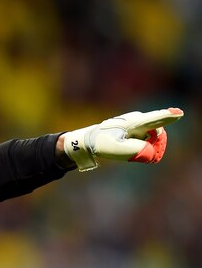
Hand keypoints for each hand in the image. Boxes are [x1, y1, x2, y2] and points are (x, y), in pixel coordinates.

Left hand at [62, 108, 183, 171]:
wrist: (88, 140)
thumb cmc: (101, 143)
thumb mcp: (115, 149)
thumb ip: (134, 150)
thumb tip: (150, 152)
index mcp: (133, 122)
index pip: (154, 119)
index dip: (168, 117)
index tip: (179, 113)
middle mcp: (138, 120)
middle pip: (157, 133)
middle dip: (155, 144)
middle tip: (140, 153)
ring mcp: (137, 124)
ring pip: (151, 138)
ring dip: (146, 146)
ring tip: (127, 148)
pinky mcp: (135, 129)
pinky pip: (146, 140)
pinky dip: (142, 146)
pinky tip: (128, 147)